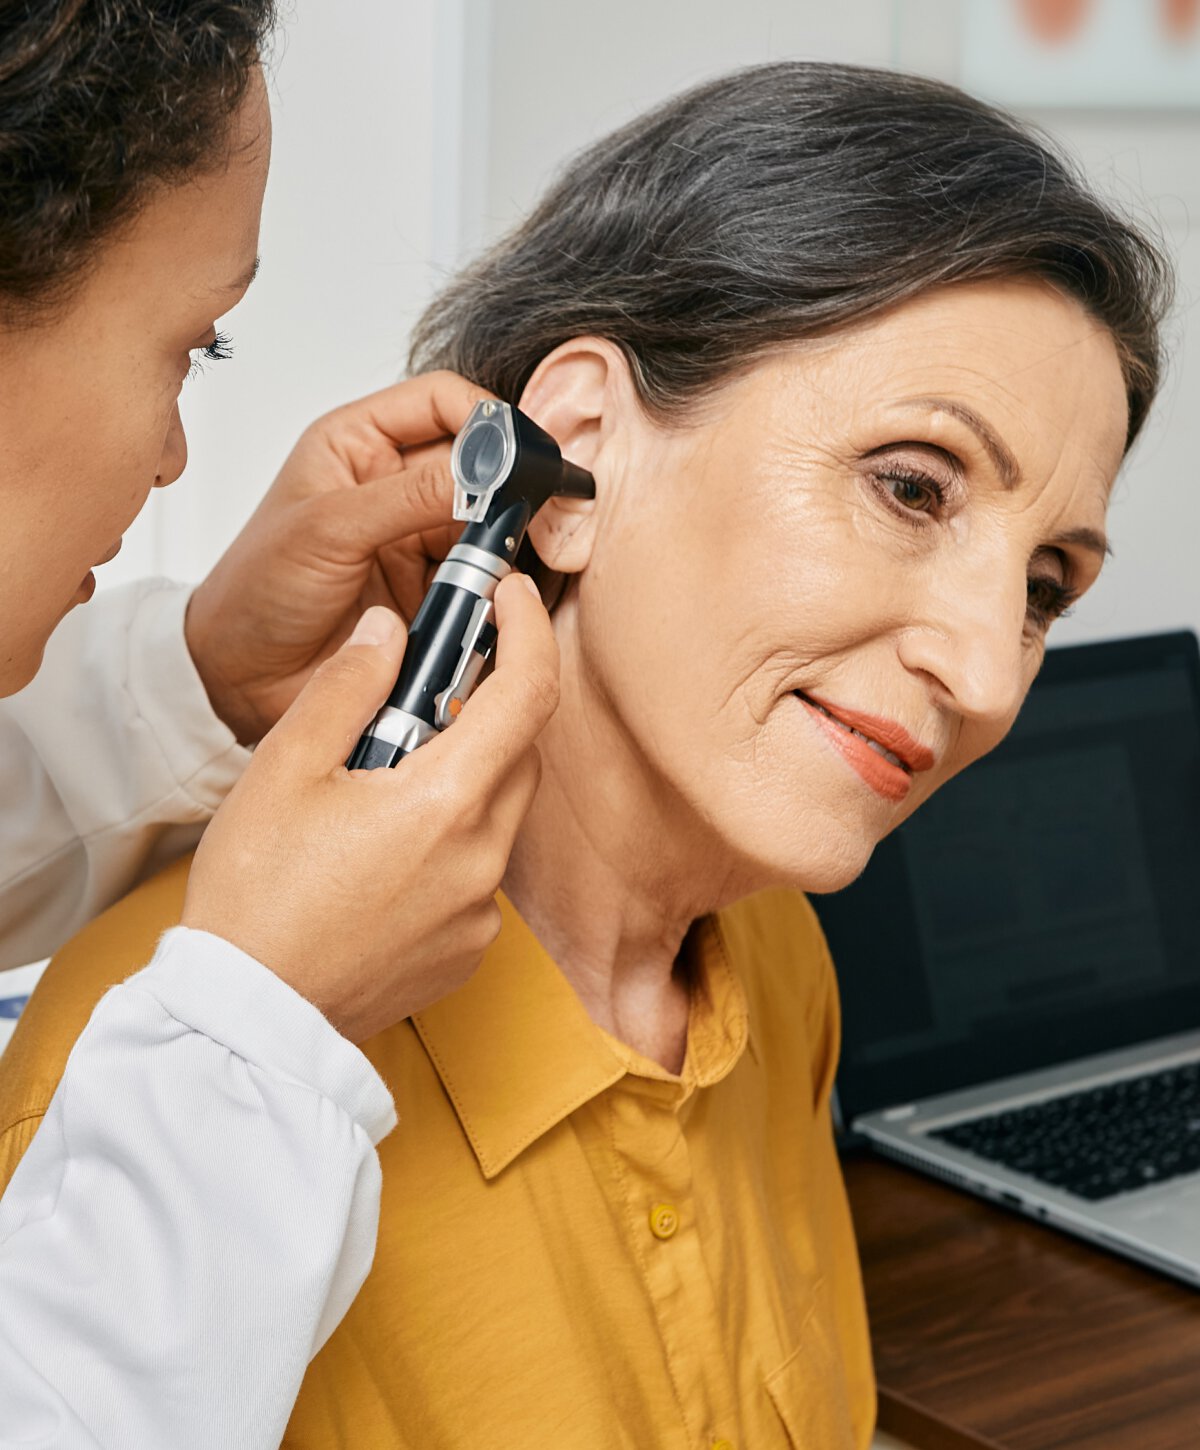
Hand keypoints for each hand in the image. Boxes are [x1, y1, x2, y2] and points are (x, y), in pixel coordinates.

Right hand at [181, 573, 558, 1042]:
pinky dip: (450, 841)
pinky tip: (385, 853)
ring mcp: (480, 912)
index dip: (529, 631)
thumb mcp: (286, 769)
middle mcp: (481, 860)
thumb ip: (349, 687)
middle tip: (419, 694)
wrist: (246, 1017)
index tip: (512, 597)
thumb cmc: (256, 896)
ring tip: (380, 783)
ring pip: (497, 813)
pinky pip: (478, 871)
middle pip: (517, 753)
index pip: (528, 694)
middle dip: (483, 709)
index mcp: (445, 804)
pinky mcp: (467, 950)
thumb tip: (391, 632)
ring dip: (462, 778)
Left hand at [185, 371, 488, 744]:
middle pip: (480, 462)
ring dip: (501, 542)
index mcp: (359, 443)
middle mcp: (394, 484)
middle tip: (528, 512)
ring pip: (490, 522)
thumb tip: (484, 471)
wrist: (242, 680)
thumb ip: (410, 495)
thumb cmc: (255, 593)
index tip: (518, 452)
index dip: (486, 417)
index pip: (442, 401)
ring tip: (495, 565)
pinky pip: (485, 577)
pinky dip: (495, 587)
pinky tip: (488, 598)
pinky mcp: (434, 590)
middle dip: (507, 485)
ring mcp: (418, 539)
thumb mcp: (328, 529)